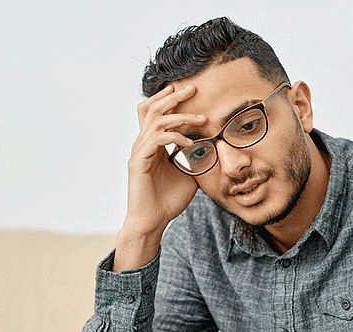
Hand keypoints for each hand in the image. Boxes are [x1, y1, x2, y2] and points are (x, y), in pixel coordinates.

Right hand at [114, 84, 206, 271]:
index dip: (173, 101)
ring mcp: (139, 152)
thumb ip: (196, 158)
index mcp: (152, 144)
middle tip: (193, 88)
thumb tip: (214, 148)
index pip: (158, 113)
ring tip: (200, 118)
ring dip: (179, 116)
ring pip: (156, 120)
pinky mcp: (138, 162)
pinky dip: (174, 137)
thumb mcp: (189, 174)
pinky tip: (190, 143)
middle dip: (173, 96)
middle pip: (153, 108)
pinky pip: (156, 140)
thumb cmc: (168, 201)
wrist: (152, 222)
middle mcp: (143, 144)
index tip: (193, 93)